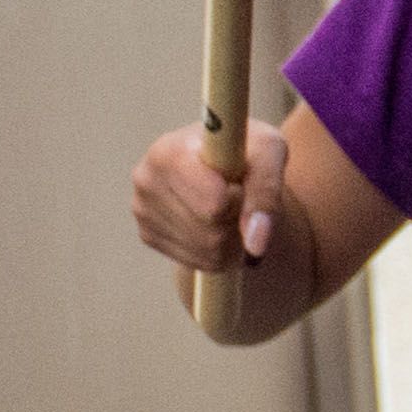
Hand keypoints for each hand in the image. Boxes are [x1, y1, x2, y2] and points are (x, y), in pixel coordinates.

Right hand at [132, 117, 283, 287]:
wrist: (225, 156)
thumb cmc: (248, 150)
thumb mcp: (269, 152)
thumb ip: (267, 192)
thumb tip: (255, 245)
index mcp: (169, 151)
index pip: (213, 203)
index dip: (240, 199)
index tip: (242, 181)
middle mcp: (146, 179)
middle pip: (211, 230)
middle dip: (237, 220)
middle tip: (240, 195)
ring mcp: (142, 209)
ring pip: (206, 250)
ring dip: (231, 237)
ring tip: (230, 206)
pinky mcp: (147, 234)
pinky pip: (198, 261)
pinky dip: (218, 249)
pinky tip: (215, 220)